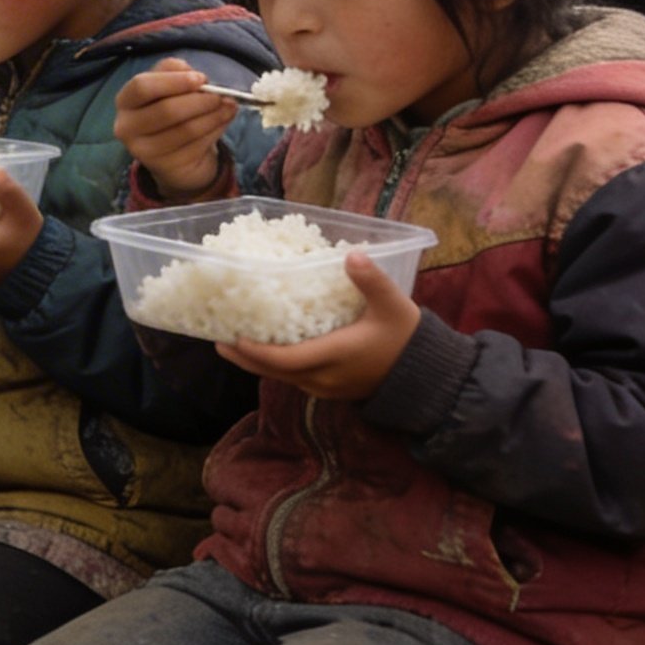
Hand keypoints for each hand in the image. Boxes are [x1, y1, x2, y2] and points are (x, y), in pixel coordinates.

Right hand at [114, 59, 235, 197]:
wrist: (173, 154)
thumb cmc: (170, 111)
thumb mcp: (169, 86)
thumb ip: (175, 72)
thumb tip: (195, 76)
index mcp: (125, 101)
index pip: (142, 87)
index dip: (173, 81)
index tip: (201, 79)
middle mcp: (127, 127)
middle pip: (166, 110)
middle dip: (200, 101)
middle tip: (220, 96)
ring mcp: (144, 151)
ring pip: (185, 130)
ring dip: (213, 116)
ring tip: (229, 106)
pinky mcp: (165, 166)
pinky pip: (196, 146)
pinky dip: (215, 131)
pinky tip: (223, 121)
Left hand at [217, 251, 422, 399]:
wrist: (426, 376)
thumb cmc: (406, 338)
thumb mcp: (392, 305)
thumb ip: (371, 280)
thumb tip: (352, 254)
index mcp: (334, 356)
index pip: (284, 360)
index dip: (255, 351)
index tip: (232, 336)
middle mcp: (323, 378)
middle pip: (273, 371)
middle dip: (244, 356)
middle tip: (218, 338)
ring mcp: (326, 388)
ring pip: (282, 377)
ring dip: (257, 362)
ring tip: (233, 342)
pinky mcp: (330, 389)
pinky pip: (293, 378)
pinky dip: (275, 366)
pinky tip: (266, 350)